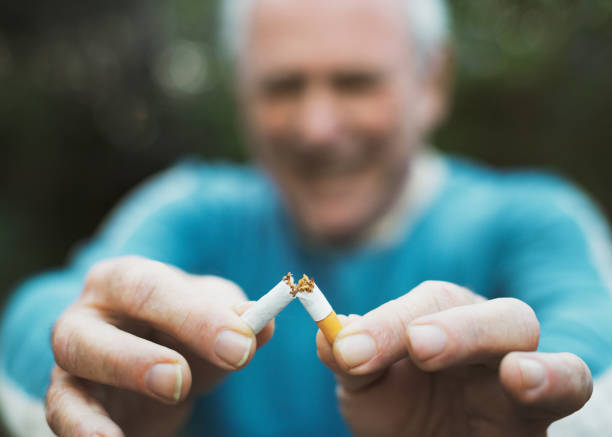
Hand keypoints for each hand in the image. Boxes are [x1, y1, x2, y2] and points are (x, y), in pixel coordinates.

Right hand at [46, 256, 272, 436]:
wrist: (154, 364)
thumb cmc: (184, 332)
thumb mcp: (215, 322)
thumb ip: (238, 320)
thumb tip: (262, 323)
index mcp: (128, 279)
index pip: (155, 288)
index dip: (196, 317)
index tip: (241, 345)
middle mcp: (90, 311)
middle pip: (98, 327)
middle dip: (138, 357)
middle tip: (181, 381)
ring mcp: (72, 355)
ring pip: (76, 363)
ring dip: (110, 387)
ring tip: (151, 410)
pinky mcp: (64, 396)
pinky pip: (63, 411)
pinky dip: (82, 428)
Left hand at [316, 281, 592, 436]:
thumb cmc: (401, 410)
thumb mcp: (368, 387)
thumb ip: (350, 359)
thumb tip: (331, 338)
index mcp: (438, 318)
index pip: (423, 306)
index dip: (385, 324)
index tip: (348, 350)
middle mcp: (482, 334)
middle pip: (488, 311)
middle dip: (456, 327)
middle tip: (418, 345)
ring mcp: (516, 368)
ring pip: (526, 335)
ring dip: (513, 347)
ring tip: (509, 373)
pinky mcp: (539, 408)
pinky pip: (568, 382)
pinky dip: (554, 377)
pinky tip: (524, 380)